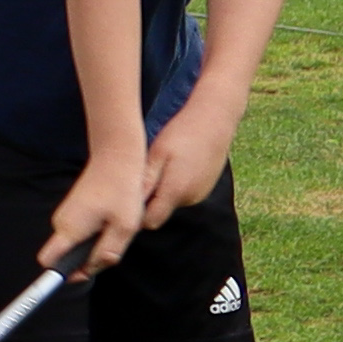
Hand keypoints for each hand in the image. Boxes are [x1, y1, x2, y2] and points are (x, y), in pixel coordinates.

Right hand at [43, 149, 147, 276]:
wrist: (115, 158)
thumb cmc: (122, 190)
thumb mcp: (125, 227)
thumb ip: (109, 252)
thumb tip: (92, 269)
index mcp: (70, 229)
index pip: (48, 261)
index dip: (60, 275)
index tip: (80, 276)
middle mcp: (62, 223)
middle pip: (67, 258)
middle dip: (89, 260)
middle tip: (114, 242)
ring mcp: (65, 216)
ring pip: (77, 246)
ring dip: (95, 245)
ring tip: (115, 226)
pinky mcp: (73, 211)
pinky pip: (80, 234)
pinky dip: (96, 234)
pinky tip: (111, 219)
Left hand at [141, 95, 240, 226]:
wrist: (216, 120)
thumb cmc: (182, 133)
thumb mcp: (157, 153)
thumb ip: (145, 181)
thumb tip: (129, 203)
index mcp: (175, 191)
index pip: (150, 222)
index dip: (136, 215)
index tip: (126, 198)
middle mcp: (190, 198)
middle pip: (160, 212)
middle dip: (148, 201)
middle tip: (141, 176)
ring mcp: (200, 194)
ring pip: (172, 203)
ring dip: (162, 193)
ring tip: (159, 167)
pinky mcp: (206, 188)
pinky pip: (185, 195)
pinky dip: (176, 187)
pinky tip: (175, 166)